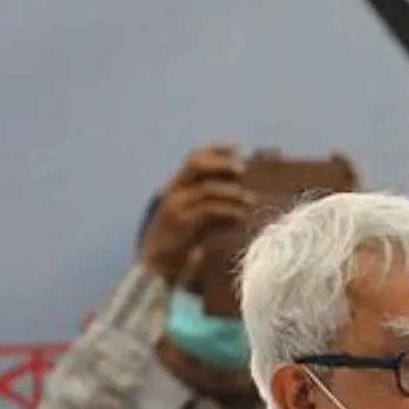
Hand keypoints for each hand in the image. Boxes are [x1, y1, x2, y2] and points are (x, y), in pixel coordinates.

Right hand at [139, 145, 252, 283]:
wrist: (158, 264)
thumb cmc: (184, 239)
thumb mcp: (202, 216)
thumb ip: (218, 203)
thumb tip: (248, 193)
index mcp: (177, 185)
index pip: (193, 158)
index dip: (215, 149)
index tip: (237, 145)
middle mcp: (173, 190)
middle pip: (195, 164)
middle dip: (221, 163)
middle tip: (243, 169)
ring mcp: (175, 205)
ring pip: (206, 187)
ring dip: (232, 191)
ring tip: (250, 200)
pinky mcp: (180, 222)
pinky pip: (207, 209)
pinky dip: (228, 210)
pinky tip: (240, 216)